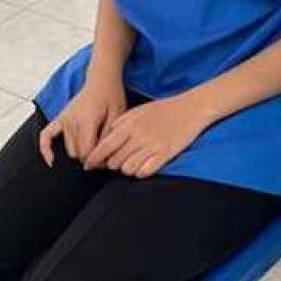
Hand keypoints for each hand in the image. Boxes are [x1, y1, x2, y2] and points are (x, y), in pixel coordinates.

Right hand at [38, 78, 127, 166]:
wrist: (102, 80)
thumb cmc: (112, 96)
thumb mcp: (118, 116)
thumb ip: (108, 137)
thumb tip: (100, 157)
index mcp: (86, 120)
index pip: (86, 152)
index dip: (98, 159)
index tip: (107, 156)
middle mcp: (71, 120)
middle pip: (78, 154)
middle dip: (90, 156)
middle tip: (103, 150)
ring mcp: (63, 119)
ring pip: (69, 150)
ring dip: (80, 152)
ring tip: (93, 147)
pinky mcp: (59, 118)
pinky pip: (45, 136)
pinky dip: (45, 149)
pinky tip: (51, 160)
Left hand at [82, 94, 205, 177]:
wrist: (191, 108)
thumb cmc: (164, 109)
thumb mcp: (138, 111)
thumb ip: (120, 123)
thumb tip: (105, 138)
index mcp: (129, 124)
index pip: (104, 146)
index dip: (94, 158)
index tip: (89, 165)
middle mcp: (138, 136)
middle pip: (114, 161)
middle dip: (112, 164)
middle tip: (116, 162)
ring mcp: (152, 146)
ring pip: (127, 169)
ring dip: (127, 168)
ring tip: (133, 162)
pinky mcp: (165, 154)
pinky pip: (144, 172)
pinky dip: (141, 172)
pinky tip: (144, 165)